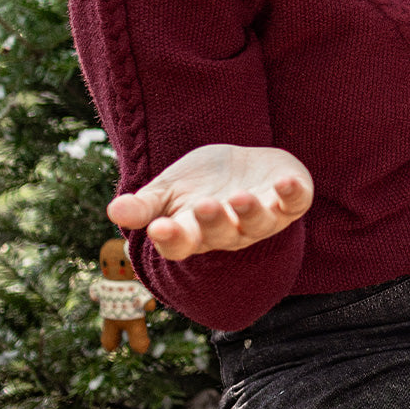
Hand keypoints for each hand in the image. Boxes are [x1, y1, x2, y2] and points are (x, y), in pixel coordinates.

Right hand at [106, 144, 312, 261]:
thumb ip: (145, 204)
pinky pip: (295, 203)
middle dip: (213, 222)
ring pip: (257, 225)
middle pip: (221, 235)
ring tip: (238, 198)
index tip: (159, 227)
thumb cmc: (202, 182)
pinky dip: (292, 194)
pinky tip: (285, 182)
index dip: (171, 239)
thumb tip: (114, 211)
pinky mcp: (291, 202)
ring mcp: (263, 219)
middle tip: (204, 205)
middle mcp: (231, 232)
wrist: (244, 164)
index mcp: (196, 233)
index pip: (181, 245)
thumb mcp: (169, 189)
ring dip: (248, 213)